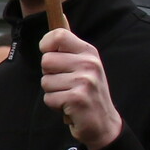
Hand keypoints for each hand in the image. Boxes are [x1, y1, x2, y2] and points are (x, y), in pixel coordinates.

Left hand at [38, 27, 121, 149]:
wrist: (104, 123)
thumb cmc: (87, 92)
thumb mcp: (83, 66)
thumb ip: (68, 50)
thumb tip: (54, 26)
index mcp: (88, 52)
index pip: (58, 35)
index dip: (46, 45)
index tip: (49, 54)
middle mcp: (89, 64)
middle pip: (46, 60)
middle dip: (49, 75)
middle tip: (65, 84)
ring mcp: (85, 81)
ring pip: (45, 81)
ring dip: (53, 92)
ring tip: (68, 95)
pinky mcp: (78, 98)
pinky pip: (49, 98)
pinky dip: (55, 105)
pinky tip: (69, 106)